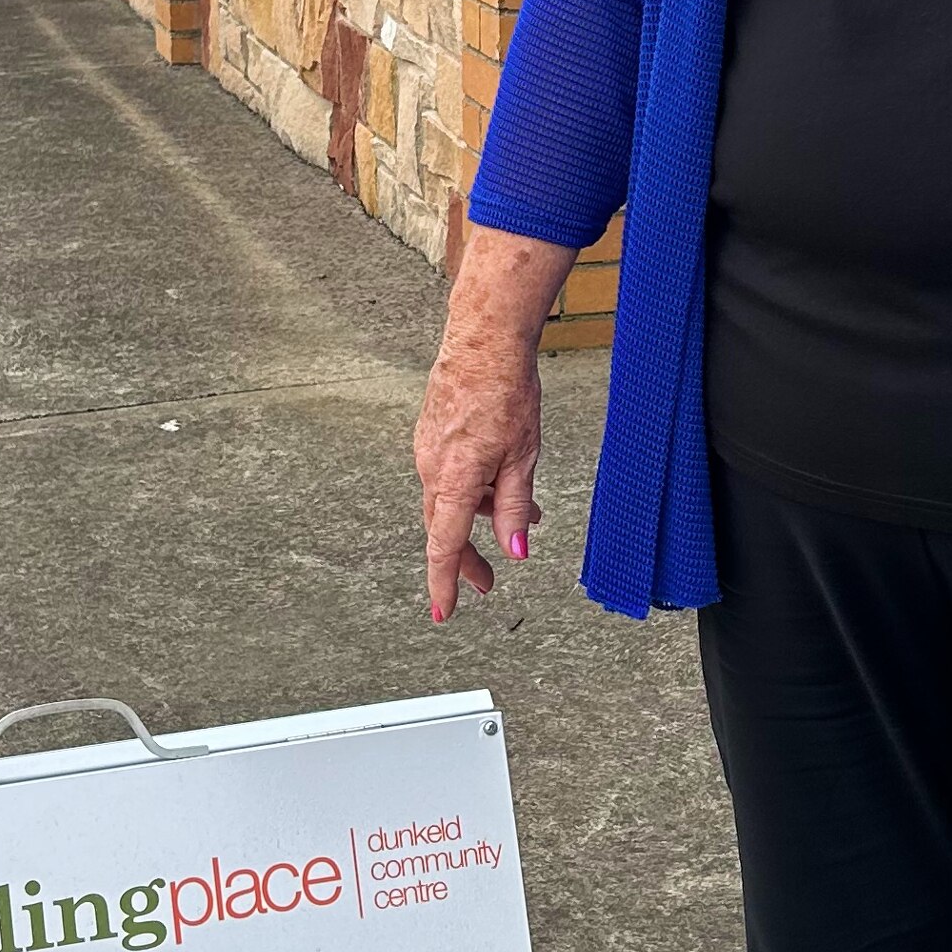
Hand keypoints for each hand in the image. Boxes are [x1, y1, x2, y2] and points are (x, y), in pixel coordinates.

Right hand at [413, 225, 572, 621]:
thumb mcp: (523, 457)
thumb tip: (515, 548)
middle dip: (467, 557)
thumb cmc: (505, 391)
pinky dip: (473, 488)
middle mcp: (432, 468)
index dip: (445, 582)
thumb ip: (514, 506)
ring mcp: (428, 450)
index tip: (445, 611)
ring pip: (451, 498)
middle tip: (488, 582)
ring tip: (520, 518)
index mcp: (454, 480)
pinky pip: (449, 474)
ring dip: (479, 515)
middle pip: (446, 527)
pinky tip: (501, 483)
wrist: (483, 340)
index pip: (444, 545)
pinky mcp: (432, 434)